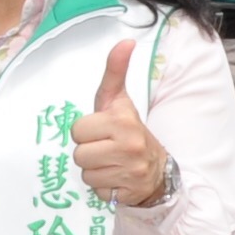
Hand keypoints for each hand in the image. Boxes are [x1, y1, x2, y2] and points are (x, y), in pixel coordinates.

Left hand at [69, 37, 168, 205]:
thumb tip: (125, 41)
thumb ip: (115, 72)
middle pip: (78, 154)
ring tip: (111, 163)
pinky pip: (96, 191)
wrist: (157, 169)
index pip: (78, 130)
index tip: (102, 131)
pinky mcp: (128, 192)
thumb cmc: (129, 130)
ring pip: (85, 173)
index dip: (86, 132)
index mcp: (123, 120)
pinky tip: (116, 178)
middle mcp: (129, 145)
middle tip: (106, 148)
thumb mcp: (119, 101)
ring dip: (94, 170)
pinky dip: (103, 186)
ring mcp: (130, 171)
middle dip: (88, 152)